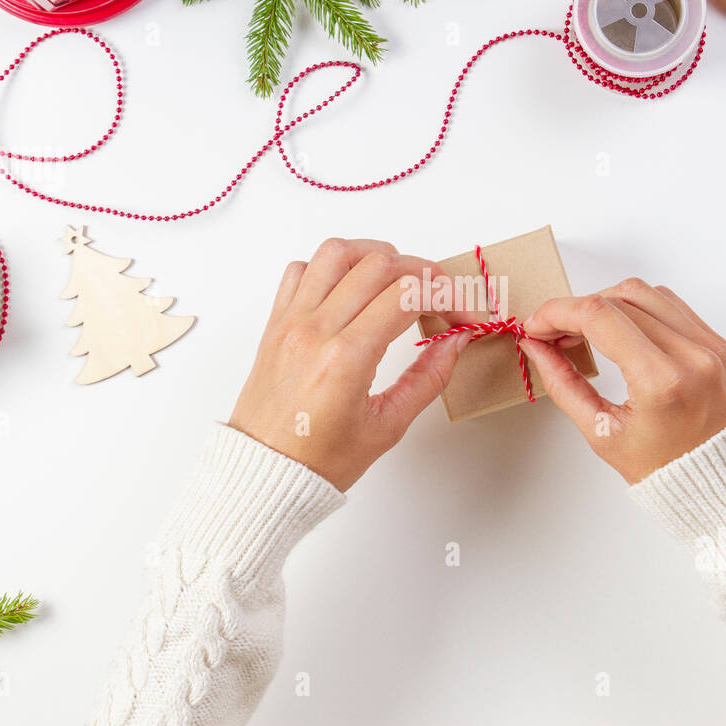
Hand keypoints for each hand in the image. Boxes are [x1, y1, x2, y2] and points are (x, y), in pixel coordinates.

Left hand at [229, 238, 467, 491]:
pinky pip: (301, 270)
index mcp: (346, 358)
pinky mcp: (276, 322)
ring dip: (376, 256)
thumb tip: (455, 339)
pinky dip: (332, 268)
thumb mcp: (388, 427)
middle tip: (440, 300)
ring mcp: (291, 321)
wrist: (264, 473)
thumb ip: (428, 378)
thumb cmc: (319, 460)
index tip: (462, 314)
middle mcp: (315, 330)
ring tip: (398, 281)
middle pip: (379, 263)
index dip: (447, 296)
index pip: (407, 294)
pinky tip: (352, 291)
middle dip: (423, 273)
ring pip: (337, 252)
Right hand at [519, 279, 725, 484]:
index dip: (558, 313)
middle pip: (618, 298)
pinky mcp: (715, 341)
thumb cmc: (665, 467)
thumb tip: (536, 346)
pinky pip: (669, 303)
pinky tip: (619, 329)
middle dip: (576, 309)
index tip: (537, 325)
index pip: (599, 317)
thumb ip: (562, 383)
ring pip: (643, 292)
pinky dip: (636, 307)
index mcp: (662, 381)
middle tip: (554, 333)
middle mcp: (691, 354)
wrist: (720, 482)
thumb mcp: (601, 432)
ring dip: (605, 302)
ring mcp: (708, 344)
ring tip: (585, 331)